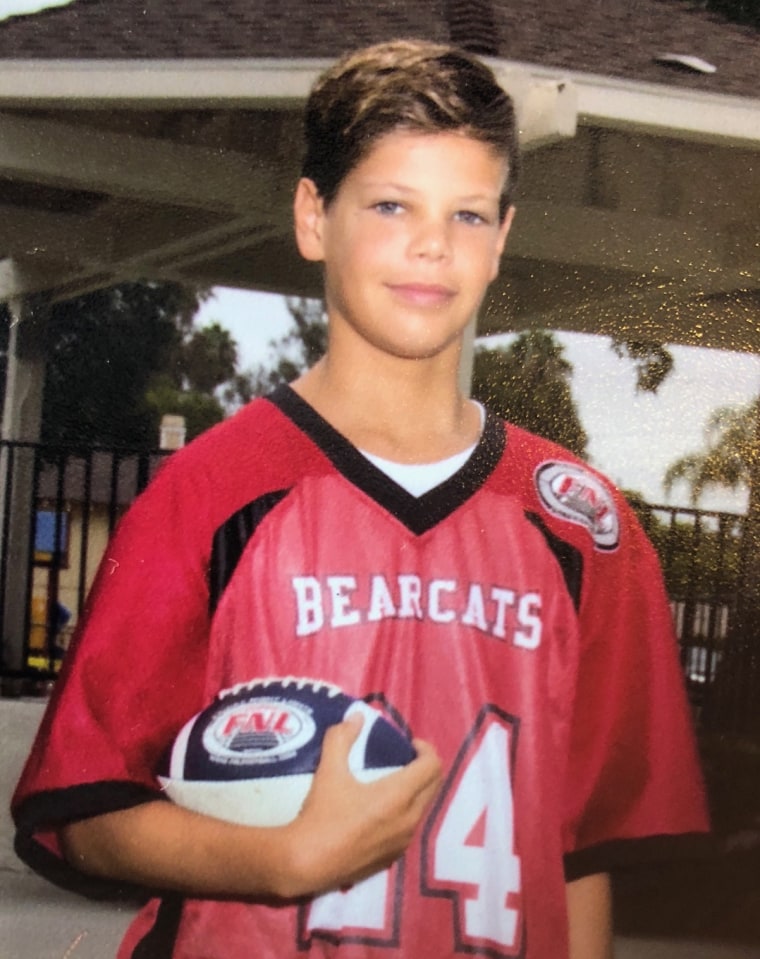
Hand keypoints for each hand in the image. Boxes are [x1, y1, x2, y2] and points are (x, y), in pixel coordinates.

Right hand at [282, 712, 441, 896]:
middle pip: (434, 786)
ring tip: (391, 783)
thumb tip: (356, 716)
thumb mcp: (329, 771)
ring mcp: (402, 842)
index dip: (426, 749)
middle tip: (403, 759)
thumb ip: (342, 738)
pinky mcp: (392, 858)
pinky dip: (404, 813)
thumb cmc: (321, 815)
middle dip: (424, 768)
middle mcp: (409, 820)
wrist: (306, 864)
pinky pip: (409, 828)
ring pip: (422, 808)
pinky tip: (379, 812)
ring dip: (415, 791)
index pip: (432, 766)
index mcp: (399, 796)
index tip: (409, 744)